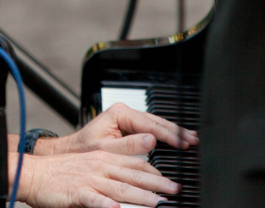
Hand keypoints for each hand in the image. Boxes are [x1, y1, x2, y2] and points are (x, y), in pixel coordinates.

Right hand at [20, 151, 179, 207]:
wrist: (34, 172)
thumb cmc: (61, 171)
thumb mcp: (90, 163)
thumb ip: (111, 169)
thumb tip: (133, 179)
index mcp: (104, 158)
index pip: (136, 162)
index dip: (155, 172)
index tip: (170, 180)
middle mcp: (100, 166)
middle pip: (134, 174)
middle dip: (157, 183)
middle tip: (175, 191)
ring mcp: (90, 179)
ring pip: (120, 188)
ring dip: (140, 196)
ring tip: (157, 203)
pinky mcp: (77, 193)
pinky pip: (94, 200)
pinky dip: (106, 205)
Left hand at [38, 102, 197, 156]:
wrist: (71, 152)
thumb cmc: (83, 150)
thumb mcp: (106, 149)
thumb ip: (129, 145)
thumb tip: (151, 140)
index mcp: (119, 113)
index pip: (150, 123)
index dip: (168, 134)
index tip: (182, 142)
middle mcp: (124, 113)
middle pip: (156, 121)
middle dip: (175, 131)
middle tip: (193, 140)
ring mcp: (127, 118)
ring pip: (155, 123)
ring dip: (172, 132)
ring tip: (189, 139)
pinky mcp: (129, 126)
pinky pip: (150, 128)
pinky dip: (164, 135)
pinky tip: (175, 138)